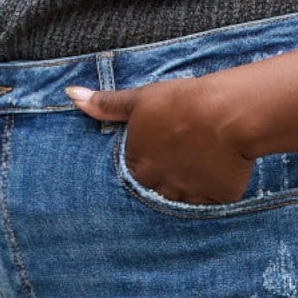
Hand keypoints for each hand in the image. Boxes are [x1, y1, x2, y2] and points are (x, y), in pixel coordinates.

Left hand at [65, 75, 253, 204]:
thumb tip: (72, 94)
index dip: (147, 161)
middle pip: (155, 190)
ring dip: (188, 187)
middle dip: (164, 179)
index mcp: (137, 164)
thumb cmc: (181, 102)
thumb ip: (107, 104)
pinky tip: (219, 172)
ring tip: (200, 166)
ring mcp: (185, 196)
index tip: (160, 150)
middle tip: (182, 160)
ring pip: (181, 199)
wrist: (225, 113)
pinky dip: (213, 191)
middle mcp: (156, 185)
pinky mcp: (213, 201)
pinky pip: (210, 203)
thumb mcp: (140, 99)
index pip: (133, 173)